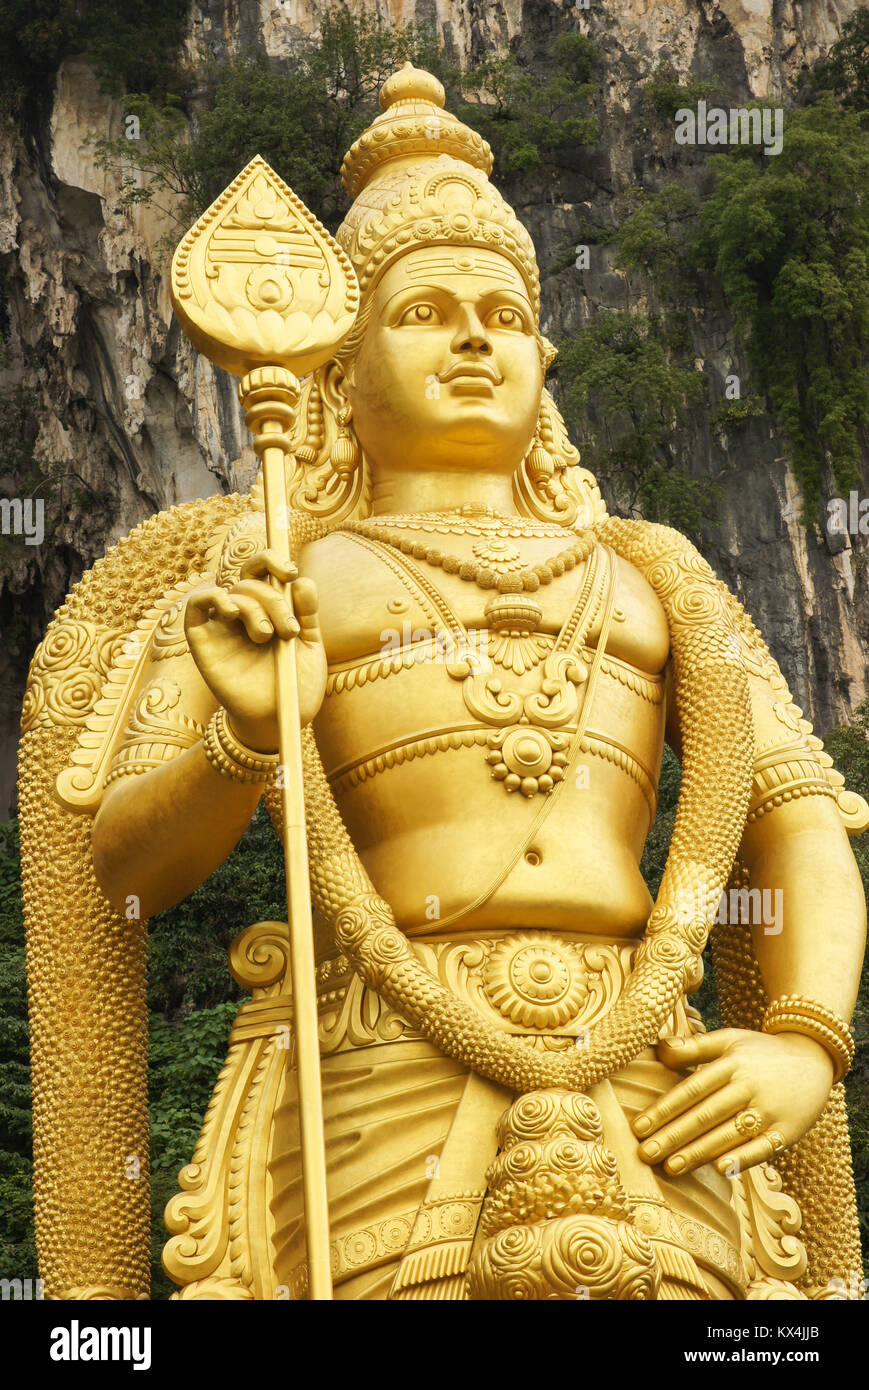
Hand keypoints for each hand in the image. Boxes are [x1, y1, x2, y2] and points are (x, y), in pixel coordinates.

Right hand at [184, 549, 326, 751]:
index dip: (272, 561)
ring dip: (253, 608)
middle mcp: (243, 613)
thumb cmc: (294, 685)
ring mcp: (221, 626)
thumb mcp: (308, 645)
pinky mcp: (202, 641)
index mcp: (268, 609)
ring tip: (266, 637)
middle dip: (274, 600)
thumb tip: (302, 580)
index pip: (262, 570)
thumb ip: (306, 613)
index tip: (290, 572)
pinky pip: (196, 606)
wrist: (279, 719)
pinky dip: (213, 598)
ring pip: (231, 591)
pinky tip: (231, 611)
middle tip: (289, 631)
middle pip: (250, 582)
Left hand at [632, 1028, 834, 1177]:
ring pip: (728, 1134)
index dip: (664, 1109)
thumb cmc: (761, 1052)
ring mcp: (769, 1110)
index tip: (639, 1128)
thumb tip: (658, 1049)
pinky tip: (719, 1169)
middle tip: (645, 1155)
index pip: (691, 1090)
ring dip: (698, 1152)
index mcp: (731, 1064)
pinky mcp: (787, 1131)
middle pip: (705, 1115)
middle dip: (673, 1136)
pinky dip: (742, 1158)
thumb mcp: (730, 1039)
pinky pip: (762, 1148)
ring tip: (670, 1167)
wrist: (815, 1060)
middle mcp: (748, 1087)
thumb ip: (694, 1046)